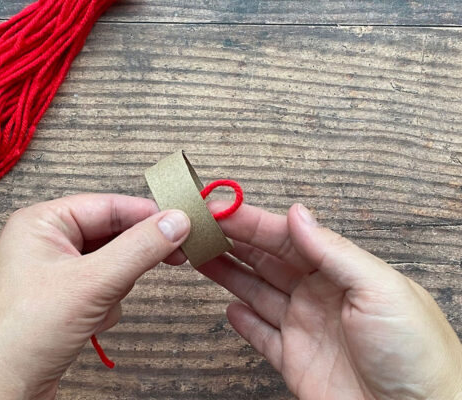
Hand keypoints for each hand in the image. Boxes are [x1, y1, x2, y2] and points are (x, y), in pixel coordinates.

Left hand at [0, 194, 190, 399]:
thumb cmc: (23, 333)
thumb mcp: (91, 283)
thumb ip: (139, 248)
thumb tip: (177, 221)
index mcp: (41, 223)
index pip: (107, 205)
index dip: (147, 214)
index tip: (184, 223)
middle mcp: (44, 243)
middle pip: (109, 235)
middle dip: (129, 258)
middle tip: (174, 258)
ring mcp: (51, 274)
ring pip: (108, 266)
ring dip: (114, 287)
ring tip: (97, 307)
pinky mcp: (58, 302)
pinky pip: (99, 290)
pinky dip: (103, 306)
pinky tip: (87, 324)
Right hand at [200, 203, 461, 399]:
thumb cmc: (416, 354)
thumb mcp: (380, 289)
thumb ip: (334, 251)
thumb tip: (298, 214)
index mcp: (342, 272)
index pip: (288, 238)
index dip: (252, 222)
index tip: (221, 210)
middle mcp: (320, 295)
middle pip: (267, 260)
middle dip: (233, 242)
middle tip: (200, 228)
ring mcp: (305, 327)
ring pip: (257, 292)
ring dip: (229, 274)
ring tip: (200, 257)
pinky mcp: (295, 361)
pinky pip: (262, 335)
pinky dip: (243, 321)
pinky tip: (229, 308)